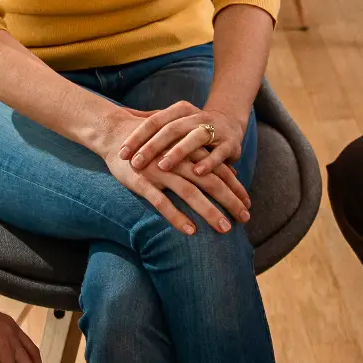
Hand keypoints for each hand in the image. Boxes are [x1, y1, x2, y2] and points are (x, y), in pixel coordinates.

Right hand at [96, 106, 250, 236]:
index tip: (248, 203)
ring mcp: (159, 171)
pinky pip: (161, 202)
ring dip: (209, 211)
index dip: (235, 187)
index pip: (219, 170)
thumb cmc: (151, 141)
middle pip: (211, 182)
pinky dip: (176, 216)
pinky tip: (190, 231)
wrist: (114, 131)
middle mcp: (178, 160)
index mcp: (188, 151)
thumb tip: (229, 172)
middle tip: (245, 218)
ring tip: (224, 228)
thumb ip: (202, 157)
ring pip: (190, 193)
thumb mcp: (179, 144)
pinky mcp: (141, 181)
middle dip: (230, 201)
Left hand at [121, 98, 247, 180]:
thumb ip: (148, 120)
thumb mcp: (173, 121)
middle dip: (152, 147)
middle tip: (136, 163)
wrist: (231, 123)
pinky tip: (197, 173)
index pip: (154, 121)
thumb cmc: (192, 128)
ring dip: (178, 152)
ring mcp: (215, 129)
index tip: (122, 153)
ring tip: (162, 166)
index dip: (137, 136)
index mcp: (180, 110)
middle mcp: (197, 117)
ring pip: (195, 138)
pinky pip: (219, 153)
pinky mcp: (231, 143)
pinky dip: (209, 163)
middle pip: (171, 129)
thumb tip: (119, 113)